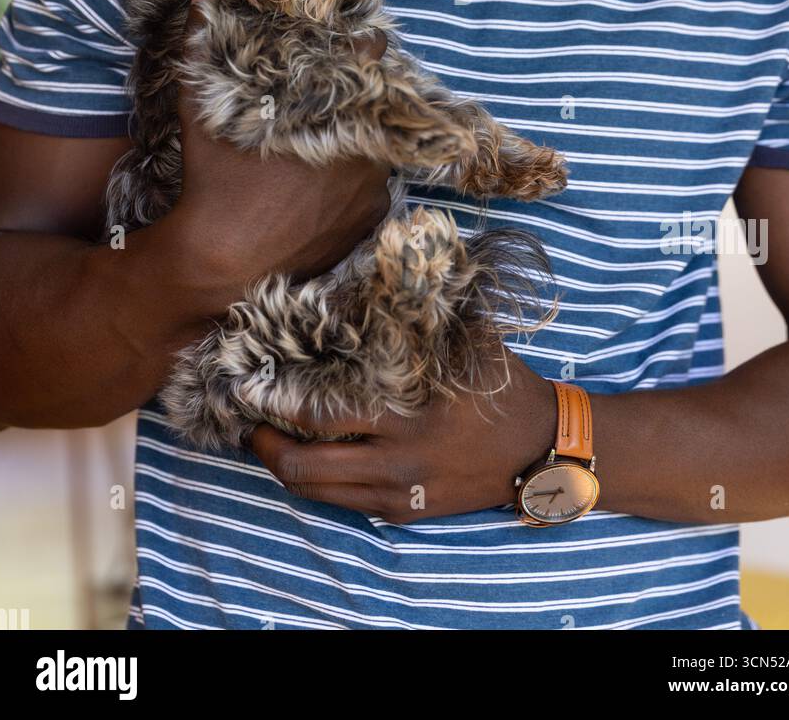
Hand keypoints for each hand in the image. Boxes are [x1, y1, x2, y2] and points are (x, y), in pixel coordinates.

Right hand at [167, 0, 391, 288]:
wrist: (221, 263)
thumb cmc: (212, 182)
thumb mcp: (199, 111)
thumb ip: (202, 44)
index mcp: (335, 112)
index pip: (369, 60)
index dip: (365, 50)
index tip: (364, 43)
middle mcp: (367, 148)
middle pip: (381, 108)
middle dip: (366, 100)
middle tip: (342, 100)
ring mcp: (374, 188)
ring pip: (382, 148)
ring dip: (366, 141)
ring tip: (336, 141)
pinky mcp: (372, 220)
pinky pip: (377, 189)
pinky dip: (361, 182)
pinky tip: (331, 183)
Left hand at [250, 345, 557, 521]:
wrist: (542, 449)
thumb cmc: (501, 385)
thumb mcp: (466, 342)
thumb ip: (419, 319)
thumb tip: (376, 276)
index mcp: (408, 416)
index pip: (322, 416)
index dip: (275, 404)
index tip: (246, 385)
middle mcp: (397, 462)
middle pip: (305, 468)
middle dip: (265, 445)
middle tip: (246, 421)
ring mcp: (400, 494)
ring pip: (318, 492)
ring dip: (284, 468)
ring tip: (266, 441)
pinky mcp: (406, 513)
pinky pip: (343, 503)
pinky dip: (318, 482)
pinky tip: (309, 458)